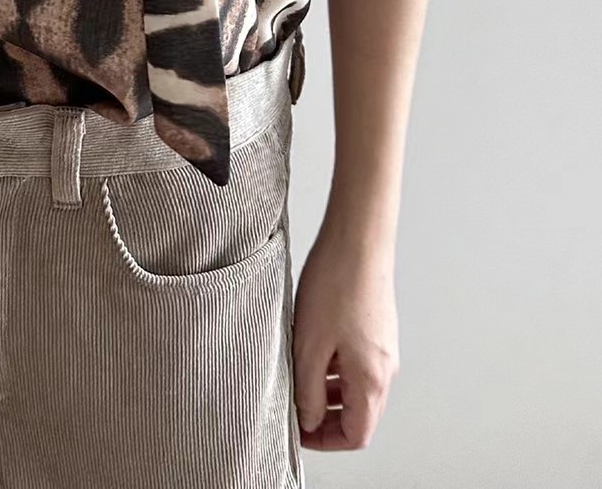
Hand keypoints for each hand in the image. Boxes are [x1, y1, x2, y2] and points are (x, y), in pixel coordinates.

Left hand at [291, 217, 399, 449]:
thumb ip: (307, 391)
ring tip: (297, 373)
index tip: (297, 431)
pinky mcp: (377, 328)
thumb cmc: (336, 285)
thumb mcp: (310, 346)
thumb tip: (307, 421)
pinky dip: (335, 366)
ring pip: (356, 387)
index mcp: (372, 381)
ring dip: (328, 390)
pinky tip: (311, 346)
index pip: (356, 435)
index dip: (324, 440)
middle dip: (325, 417)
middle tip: (293, 405)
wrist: (358, 239)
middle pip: (359, 413)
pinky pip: (357, 362)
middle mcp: (385, 368)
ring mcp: (383, 347)